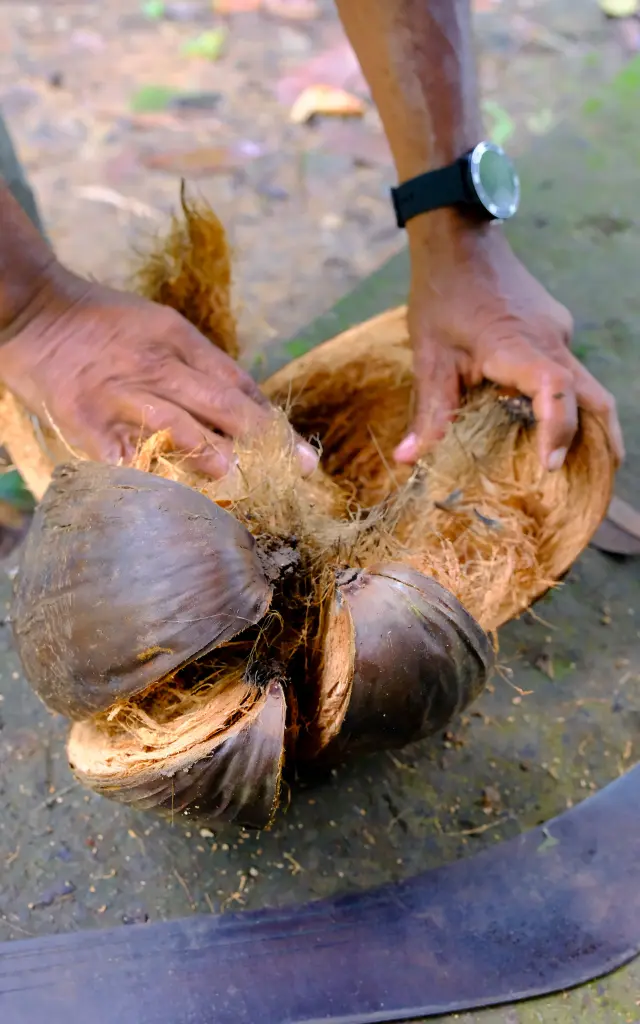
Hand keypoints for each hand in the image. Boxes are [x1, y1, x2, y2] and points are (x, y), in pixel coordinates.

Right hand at [0, 263, 318, 478]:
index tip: (302, 456)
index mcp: (180, 340)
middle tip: (297, 473)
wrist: (35, 311)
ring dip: (214, 456)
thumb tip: (249, 408)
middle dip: (264, 440)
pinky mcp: (87, 421)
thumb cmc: (104, 324)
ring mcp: (122, 394)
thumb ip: (201, 366)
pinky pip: (124, 455)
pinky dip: (151, 478)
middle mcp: (157, 366)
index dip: (272, 422)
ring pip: (177, 426)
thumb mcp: (161, 329)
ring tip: (242, 481)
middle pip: (220, 403)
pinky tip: (175, 501)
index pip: (238, 383)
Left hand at [394, 213, 623, 471]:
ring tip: (588, 463)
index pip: (556, 393)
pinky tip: (554, 423)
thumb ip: (429, 410)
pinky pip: (571, 369)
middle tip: (597, 481)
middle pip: (594, 397)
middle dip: (601, 442)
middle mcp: (551, 340)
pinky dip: (572, 401)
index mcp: (519, 347)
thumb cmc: (442, 293)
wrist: (460, 237)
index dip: (558, 432)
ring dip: (592, 423)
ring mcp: (557, 332)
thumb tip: (408, 459)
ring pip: (589, 384)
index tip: (549, 466)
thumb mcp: (429, 356)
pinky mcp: (554, 327)